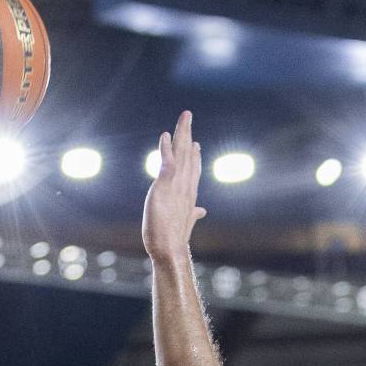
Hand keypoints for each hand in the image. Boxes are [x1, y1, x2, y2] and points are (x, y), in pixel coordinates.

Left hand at [142, 110, 206, 261]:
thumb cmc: (174, 240)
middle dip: (187, 134)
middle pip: (188, 155)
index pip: (192, 170)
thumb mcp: (184, 222)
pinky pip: (167, 162)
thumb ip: (193, 213)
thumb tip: (201, 210)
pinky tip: (165, 136)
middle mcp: (185, 186)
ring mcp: (176, 185)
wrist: (170, 250)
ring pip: (181, 154)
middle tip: (187, 116)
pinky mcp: (164, 187)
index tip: (195, 142)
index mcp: (188, 194)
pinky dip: (166, 148)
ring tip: (184, 117)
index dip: (194, 155)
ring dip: (181, 134)